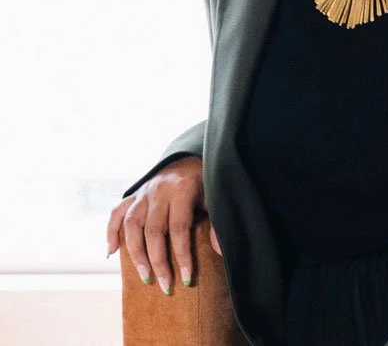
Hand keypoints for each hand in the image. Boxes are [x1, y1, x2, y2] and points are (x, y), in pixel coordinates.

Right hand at [106, 156, 220, 294]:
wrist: (189, 159)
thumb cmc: (204, 183)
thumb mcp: (215, 197)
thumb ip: (217, 222)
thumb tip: (219, 251)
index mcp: (182, 189)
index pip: (179, 228)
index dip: (182, 255)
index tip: (186, 279)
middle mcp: (159, 190)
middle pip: (154, 230)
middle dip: (158, 261)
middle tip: (165, 285)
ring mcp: (144, 192)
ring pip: (132, 224)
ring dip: (136, 253)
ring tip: (144, 276)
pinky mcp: (134, 195)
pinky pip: (116, 212)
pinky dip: (110, 231)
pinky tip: (111, 252)